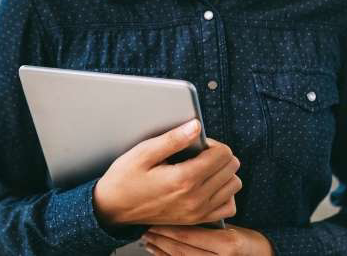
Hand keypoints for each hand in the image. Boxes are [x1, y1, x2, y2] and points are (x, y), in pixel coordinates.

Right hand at [93, 119, 241, 226]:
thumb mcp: (143, 153)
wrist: (113, 208)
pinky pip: (228, 207)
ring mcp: (197, 212)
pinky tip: (209, 186)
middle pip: (231, 168)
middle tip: (200, 153)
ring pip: (233, 186)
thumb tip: (196, 126)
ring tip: (205, 168)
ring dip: (224, 173)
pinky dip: (224, 194)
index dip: (213, 143)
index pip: (222, 155)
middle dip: (220, 155)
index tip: (198, 143)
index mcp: (184, 179)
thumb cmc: (124, 179)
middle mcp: (195, 198)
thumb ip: (173, 139)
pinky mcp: (196, 220)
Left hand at [143, 225, 273, 255]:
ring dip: (160, 249)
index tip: (155, 218)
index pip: (190, 235)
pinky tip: (156, 251)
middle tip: (146, 226)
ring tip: (147, 238)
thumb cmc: (245, 240)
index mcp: (227, 245)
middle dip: (161, 238)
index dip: (170, 227)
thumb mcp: (229, 228)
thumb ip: (207, 222)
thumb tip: (179, 210)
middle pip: (181, 250)